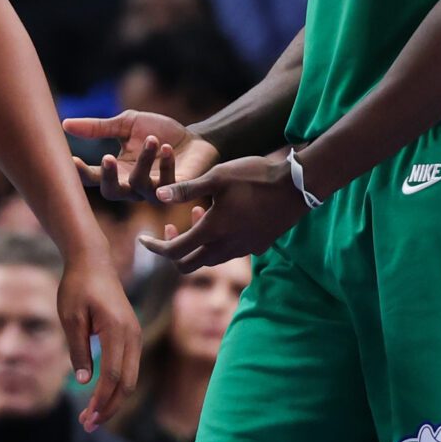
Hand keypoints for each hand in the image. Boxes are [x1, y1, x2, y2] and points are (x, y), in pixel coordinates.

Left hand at [58, 252, 140, 429]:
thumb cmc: (77, 287)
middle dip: (109, 407)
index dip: (101, 400)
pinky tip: (101, 396)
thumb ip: (78, 349)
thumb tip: (85, 382)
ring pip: (130, 378)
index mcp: (116, 330)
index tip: (87, 418)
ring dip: (113, 399)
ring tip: (92, 417)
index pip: (113, 375)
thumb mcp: (70, 318)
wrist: (93, 262)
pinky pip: (128, 367)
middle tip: (88, 425)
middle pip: (126, 382)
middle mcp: (132, 335)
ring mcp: (135, 335)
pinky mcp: (131, 336)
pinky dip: (116, 386)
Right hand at [63, 110, 218, 203]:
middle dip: (108, 177)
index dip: (80, 173)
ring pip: (141, 186)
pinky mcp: (178, 191)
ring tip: (152, 139)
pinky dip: (166, 165)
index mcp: (117, 172)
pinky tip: (166, 148)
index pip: (92, 177)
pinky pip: (169, 184)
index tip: (70, 159)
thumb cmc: (159, 132)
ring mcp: (155, 191)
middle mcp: (132, 187)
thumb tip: (65, 124)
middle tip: (107, 157)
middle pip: (112, 193)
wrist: (196, 137)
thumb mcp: (126, 125)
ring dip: (145, 162)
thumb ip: (98, 128)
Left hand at [143, 152, 306, 270]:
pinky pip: (230, 252)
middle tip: (167, 228)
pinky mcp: (259, 246)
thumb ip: (186, 189)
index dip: (154, 247)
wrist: (299, 185)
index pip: (174, 252)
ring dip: (197, 243)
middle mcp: (227, 247)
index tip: (141, 238)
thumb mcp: (217, 177)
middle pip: (189, 265)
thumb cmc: (255, 176)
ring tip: (196, 212)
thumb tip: (156, 195)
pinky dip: (217, 242)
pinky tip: (221, 219)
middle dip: (173, 251)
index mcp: (213, 231)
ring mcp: (245, 249)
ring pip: (210, 259)